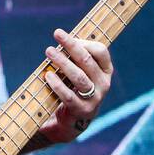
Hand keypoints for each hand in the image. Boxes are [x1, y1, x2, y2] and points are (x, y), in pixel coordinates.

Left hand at [38, 28, 111, 143]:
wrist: (72, 120)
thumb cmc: (73, 88)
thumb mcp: (80, 71)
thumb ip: (76, 57)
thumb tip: (62, 37)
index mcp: (106, 70)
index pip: (101, 51)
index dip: (83, 41)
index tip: (65, 37)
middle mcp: (104, 83)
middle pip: (87, 61)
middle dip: (71, 45)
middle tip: (56, 34)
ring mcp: (95, 98)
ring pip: (78, 77)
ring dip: (62, 62)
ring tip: (49, 51)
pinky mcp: (82, 110)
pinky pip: (68, 95)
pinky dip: (57, 84)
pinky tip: (47, 75)